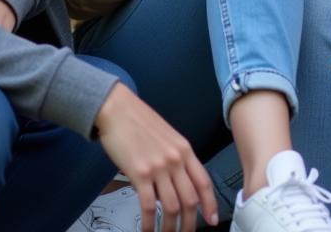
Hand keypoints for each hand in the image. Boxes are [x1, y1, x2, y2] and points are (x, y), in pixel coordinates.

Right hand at [94, 82, 217, 231]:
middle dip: (190, 223)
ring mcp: (159, 167)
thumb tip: (169, 192)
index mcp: (185, 150)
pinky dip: (149, 223)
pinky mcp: (140, 173)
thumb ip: (174, 163)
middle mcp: (176, 159)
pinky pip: (149, 206)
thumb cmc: (140, 123)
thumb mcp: (166, 139)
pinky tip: (146, 230)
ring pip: (172, 206)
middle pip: (190, 199)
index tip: (211, 220)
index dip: (210, 204)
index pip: (204, 182)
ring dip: (169, 228)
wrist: (119, 110)